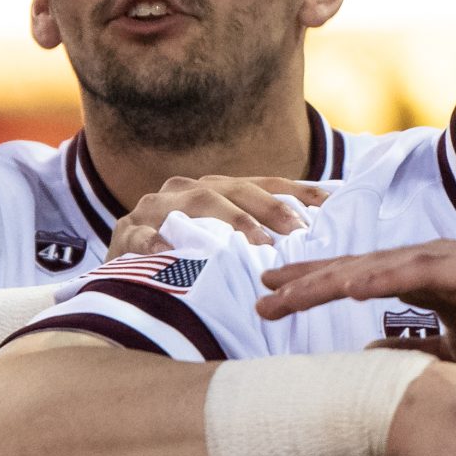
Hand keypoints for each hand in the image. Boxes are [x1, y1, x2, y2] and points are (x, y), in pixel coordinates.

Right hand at [111, 176, 326, 257]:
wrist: (123, 272)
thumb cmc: (186, 257)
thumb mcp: (224, 242)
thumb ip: (262, 235)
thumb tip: (320, 237)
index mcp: (216, 188)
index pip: (264, 184)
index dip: (298, 192)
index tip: (333, 205)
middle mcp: (187, 189)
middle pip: (234, 189)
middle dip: (270, 209)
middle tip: (299, 232)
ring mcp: (155, 207)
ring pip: (195, 203)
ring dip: (229, 221)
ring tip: (257, 243)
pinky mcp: (125, 232)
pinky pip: (141, 234)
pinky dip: (155, 242)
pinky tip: (171, 252)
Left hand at [260, 241, 455, 389]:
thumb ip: (417, 355)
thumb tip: (371, 358)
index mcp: (431, 281)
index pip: (361, 281)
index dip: (316, 287)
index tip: (273, 298)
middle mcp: (435, 262)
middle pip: (355, 267)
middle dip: (304, 278)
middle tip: (257, 289)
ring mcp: (450, 261)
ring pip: (372, 267)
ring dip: (324, 279)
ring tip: (281, 292)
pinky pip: (409, 273)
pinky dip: (372, 279)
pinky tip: (339, 288)